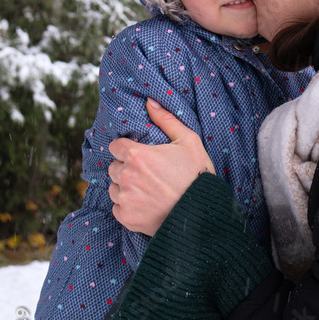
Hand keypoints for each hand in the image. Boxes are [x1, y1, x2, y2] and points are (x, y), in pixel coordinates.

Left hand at [108, 98, 214, 235]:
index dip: (127, 149)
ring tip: (147, 191)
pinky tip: (146, 205)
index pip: (115, 146)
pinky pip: (118, 208)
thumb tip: (149, 101)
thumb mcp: (188, 141)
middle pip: (114, 167)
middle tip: (147, 174)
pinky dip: (128, 207)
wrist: (203, 213)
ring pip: (114, 188)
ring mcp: (125, 199)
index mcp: (137, 155)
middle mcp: (126, 176)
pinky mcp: (127, 218)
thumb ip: (166, 120)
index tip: (139, 155)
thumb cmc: (197, 174)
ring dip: (125, 188)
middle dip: (126, 169)